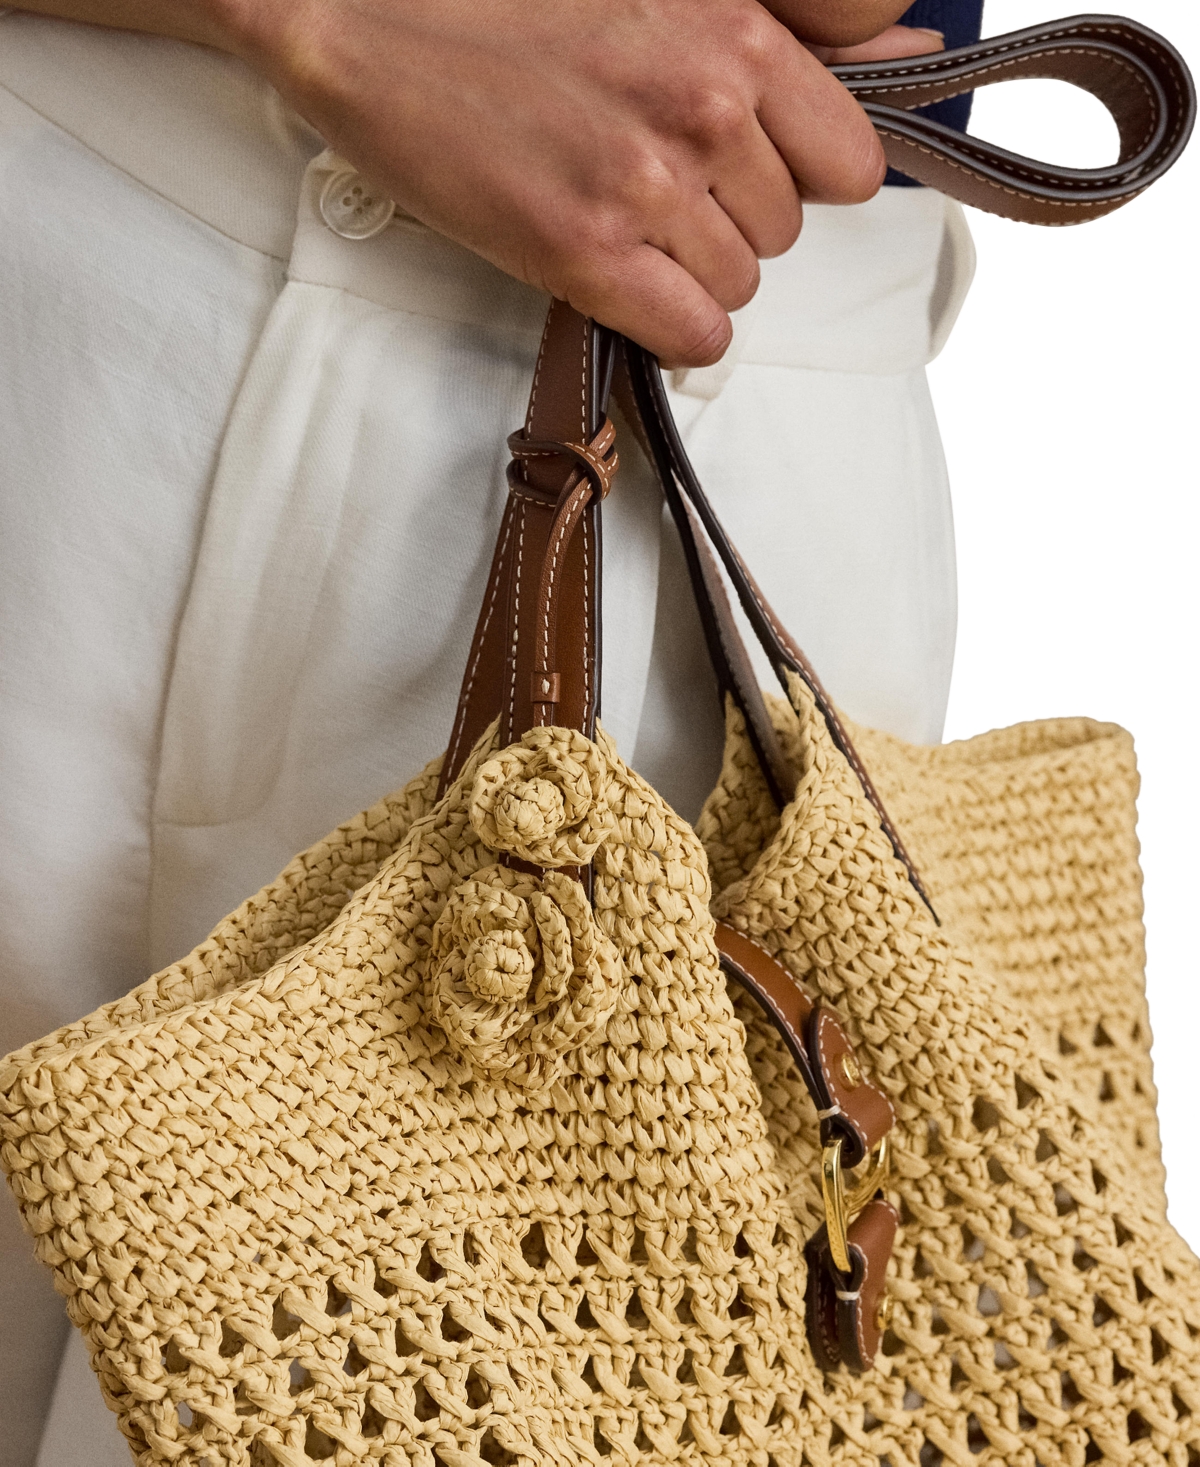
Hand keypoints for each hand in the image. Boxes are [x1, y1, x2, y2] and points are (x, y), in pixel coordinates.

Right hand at [215, 0, 918, 364]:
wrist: (361, 15)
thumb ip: (803, 22)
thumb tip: (917, 49)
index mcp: (736, 30)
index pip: (848, 166)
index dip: (800, 177)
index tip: (744, 168)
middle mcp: (704, 105)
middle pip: (786, 233)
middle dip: (729, 219)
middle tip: (649, 181)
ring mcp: (642, 182)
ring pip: (738, 287)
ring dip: (689, 271)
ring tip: (617, 218)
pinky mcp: (580, 249)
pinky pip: (693, 336)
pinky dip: (670, 329)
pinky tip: (623, 284)